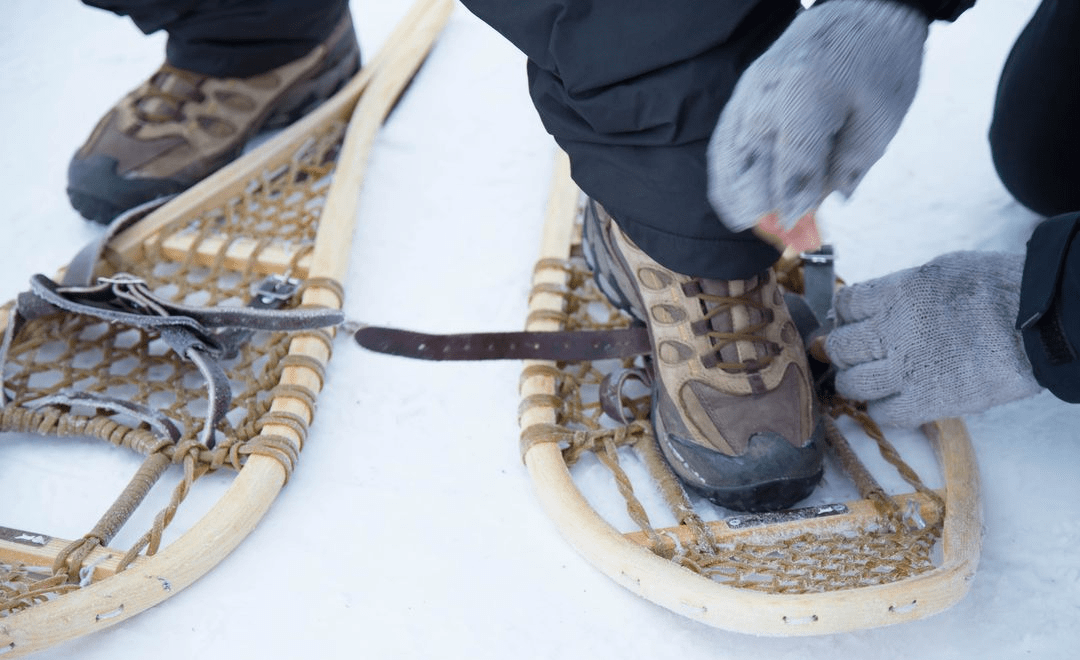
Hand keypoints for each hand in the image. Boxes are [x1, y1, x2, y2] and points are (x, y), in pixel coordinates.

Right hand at [707, 0, 927, 235]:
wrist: (863, 9)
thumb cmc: (881, 62)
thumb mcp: (880, 122)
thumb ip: (845, 168)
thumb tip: (812, 211)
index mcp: (806, 95)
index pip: (790, 170)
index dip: (795, 211)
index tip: (803, 238)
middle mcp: (765, 95)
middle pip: (749, 173)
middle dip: (769, 213)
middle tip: (797, 238)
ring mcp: (746, 94)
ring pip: (727, 164)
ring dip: (745, 201)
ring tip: (772, 224)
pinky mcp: (740, 96)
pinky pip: (723, 148)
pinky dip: (732, 180)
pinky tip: (751, 201)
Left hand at [824, 251, 1041, 426]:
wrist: (1037, 322)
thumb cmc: (998, 289)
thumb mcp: (940, 272)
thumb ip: (902, 290)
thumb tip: (879, 303)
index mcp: (894, 295)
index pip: (844, 305)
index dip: (847, 315)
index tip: (855, 321)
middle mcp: (890, 332)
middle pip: (839, 347)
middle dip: (844, 351)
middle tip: (860, 354)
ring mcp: (904, 370)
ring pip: (851, 384)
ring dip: (858, 383)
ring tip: (873, 380)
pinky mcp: (923, 402)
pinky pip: (882, 414)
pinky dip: (883, 409)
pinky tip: (896, 401)